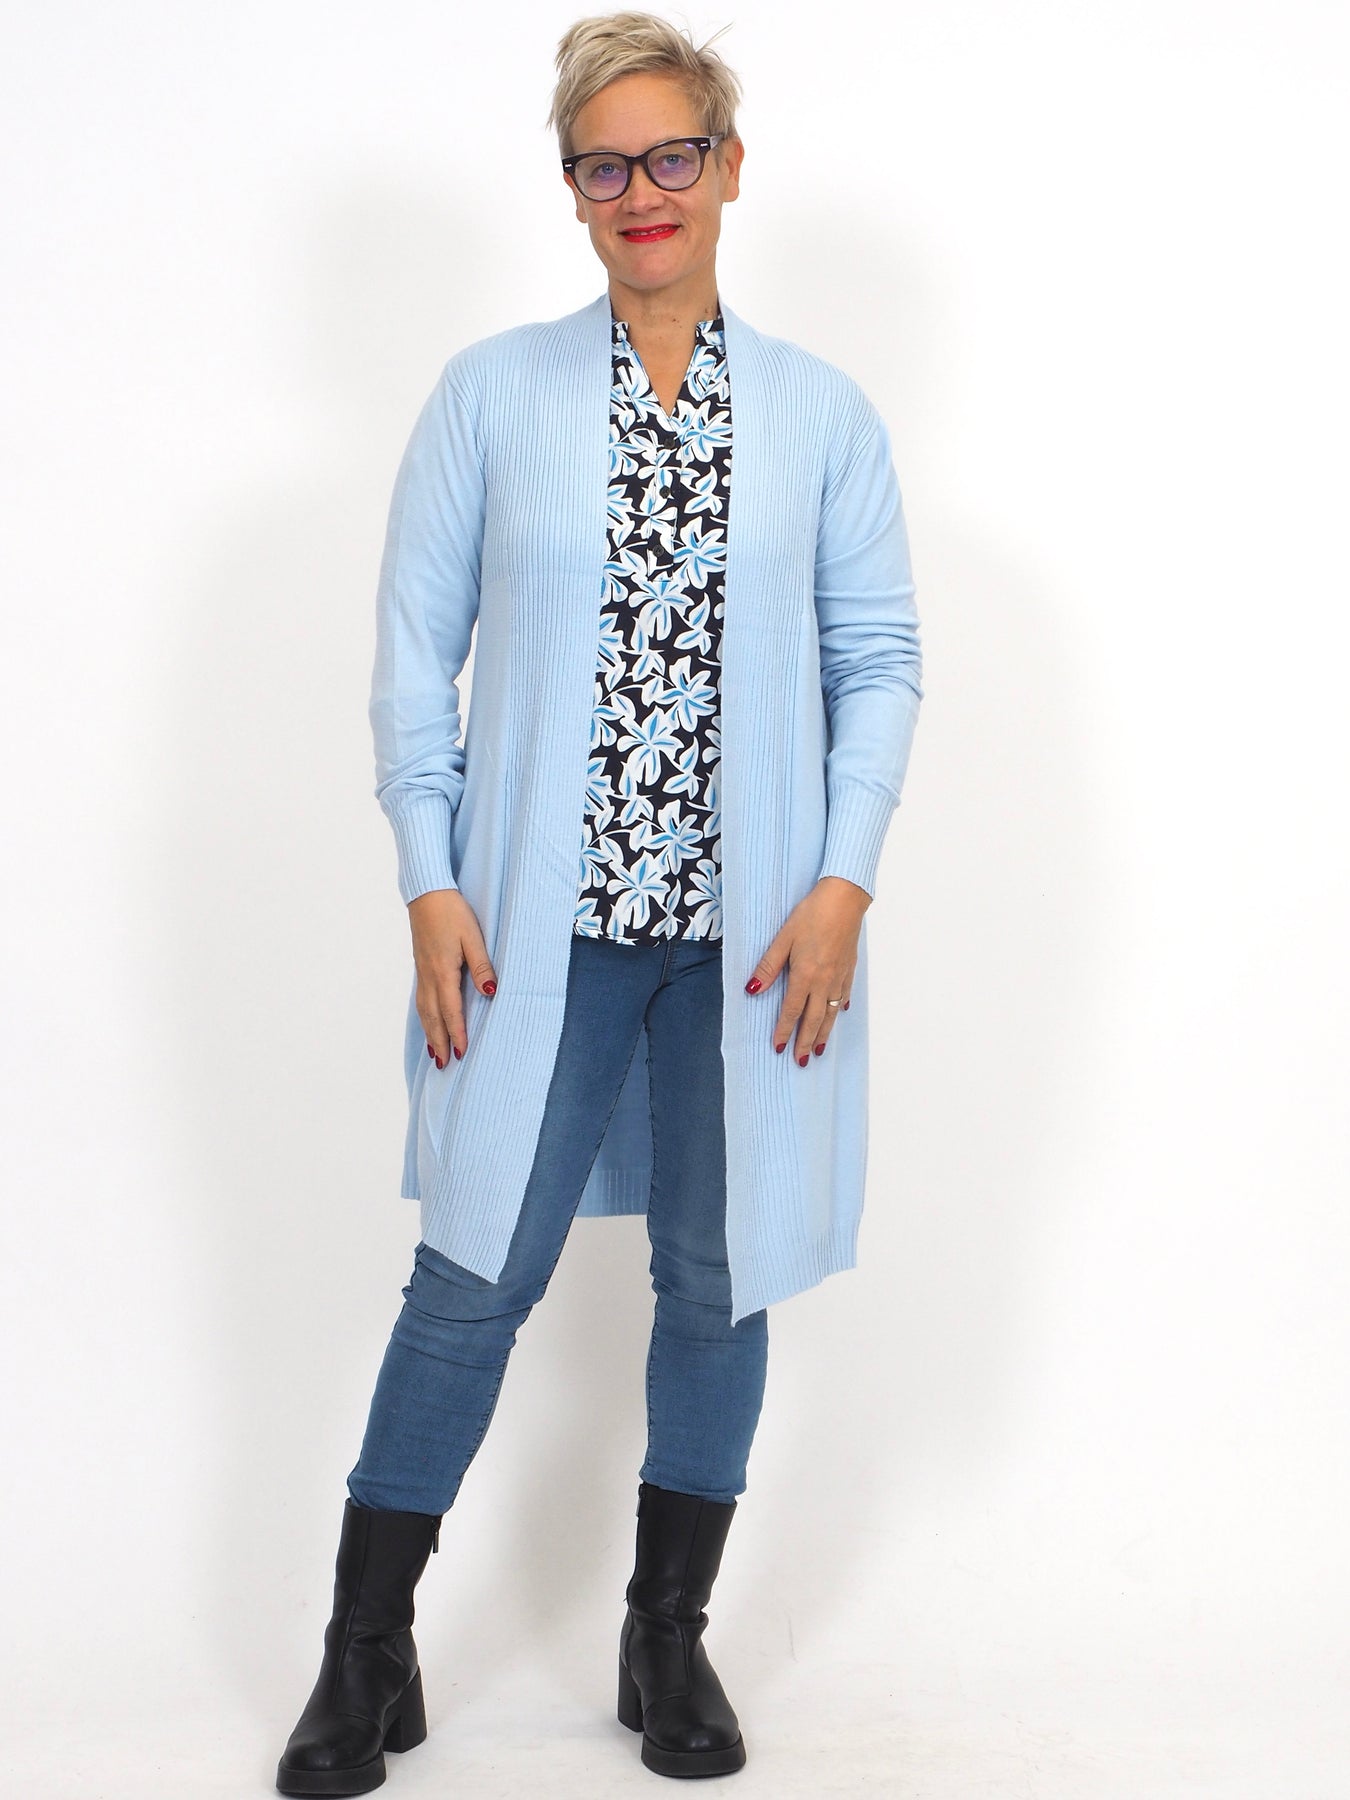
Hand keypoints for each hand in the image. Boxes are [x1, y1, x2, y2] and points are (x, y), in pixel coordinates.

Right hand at [408, 889, 497, 1066]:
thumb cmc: (452, 912)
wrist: (427, 893)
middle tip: (445, 1065)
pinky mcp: (421, 965)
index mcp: (443, 972)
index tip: (462, 1054)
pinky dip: (425, 1016)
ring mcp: (422, 971)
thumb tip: (490, 993)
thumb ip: (482, 966)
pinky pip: (422, 999)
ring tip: (436, 1052)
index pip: (451, 1011)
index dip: (457, 1034)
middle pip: (433, 1017)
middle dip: (440, 1042)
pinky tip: (429, 1021)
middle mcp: (429, 976)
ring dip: (430, 1032)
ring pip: (424, 1009)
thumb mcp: (473, 937)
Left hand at [744, 876, 867, 1063]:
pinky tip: (839, 1013)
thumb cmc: (812, 914)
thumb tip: (752, 991)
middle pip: (814, 1019)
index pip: (792, 1011)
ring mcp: (839, 976)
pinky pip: (844, 996)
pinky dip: (840, 1009)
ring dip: (824, 1033)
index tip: (779, 1048)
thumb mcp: (783, 938)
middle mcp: (824, 981)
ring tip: (819, 1049)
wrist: (844, 899)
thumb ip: (768, 967)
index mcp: (805, 976)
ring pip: (831, 1012)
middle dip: (806, 1042)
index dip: (784, 1031)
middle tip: (801, 1061)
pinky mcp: (849, 967)